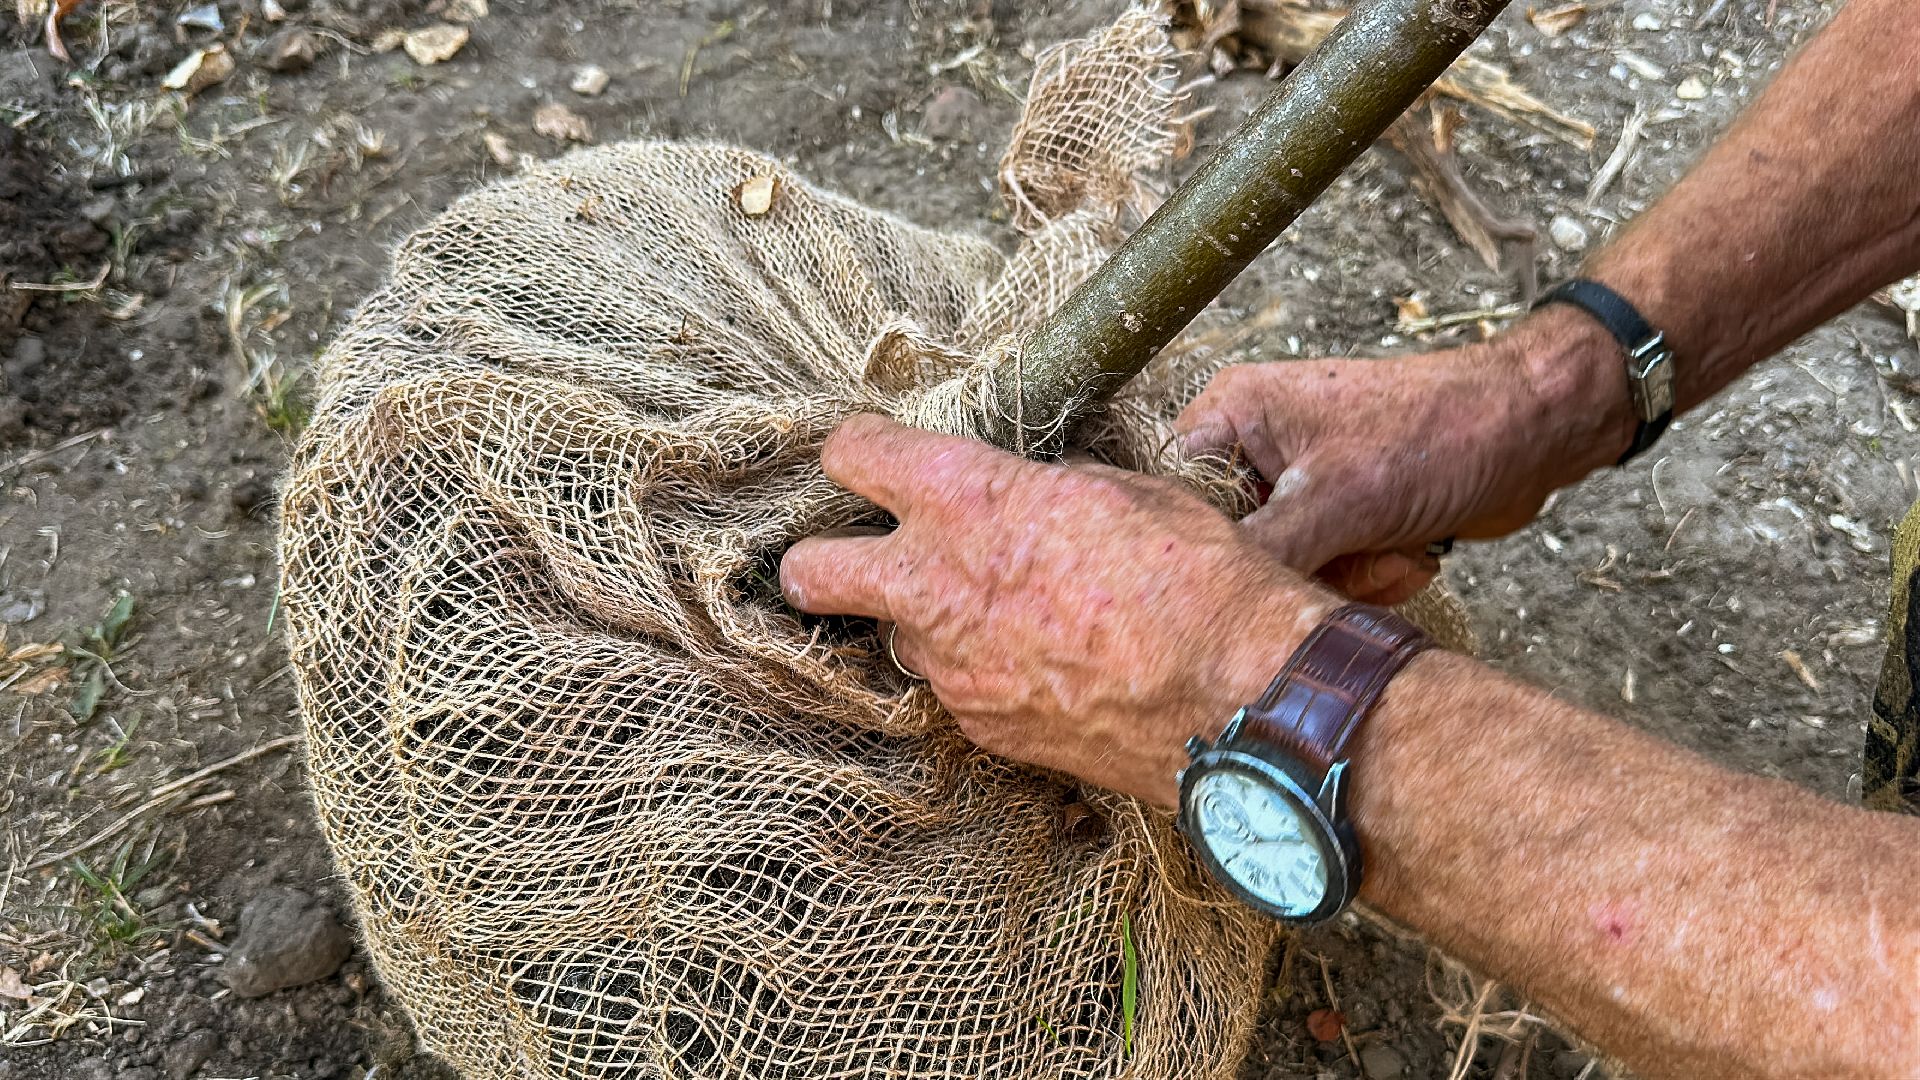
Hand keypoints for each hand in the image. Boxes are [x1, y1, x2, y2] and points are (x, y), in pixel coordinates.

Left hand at [780, 414, 1333, 806]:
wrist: (1235, 698)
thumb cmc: (1194, 579)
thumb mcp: (1120, 492)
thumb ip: (1045, 491)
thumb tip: (1030, 498)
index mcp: (967, 498)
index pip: (855, 455)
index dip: (857, 451)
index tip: (867, 456)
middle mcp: (934, 582)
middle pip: (813, 570)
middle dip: (817, 561)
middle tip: (847, 557)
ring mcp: (951, 666)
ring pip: (899, 636)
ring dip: (927, 622)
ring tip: (1003, 618)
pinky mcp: (981, 726)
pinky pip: (957, 687)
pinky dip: (983, 674)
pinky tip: (1044, 668)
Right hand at [1176, 312, 1621, 603]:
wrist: (1537, 433)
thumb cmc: (1440, 435)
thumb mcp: (1335, 500)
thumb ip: (1255, 551)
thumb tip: (1196, 606)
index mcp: (1232, 415)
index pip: (1169, 495)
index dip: (1198, 547)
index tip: (1235, 580)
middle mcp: (1254, 447)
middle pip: (1226, 546)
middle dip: (1291, 569)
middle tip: (1342, 556)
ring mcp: (1297, 484)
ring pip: (1277, 571)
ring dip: (1340, 579)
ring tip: (1388, 551)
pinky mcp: (1337, 517)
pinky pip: (1322, 574)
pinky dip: (1366, 578)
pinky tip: (1406, 556)